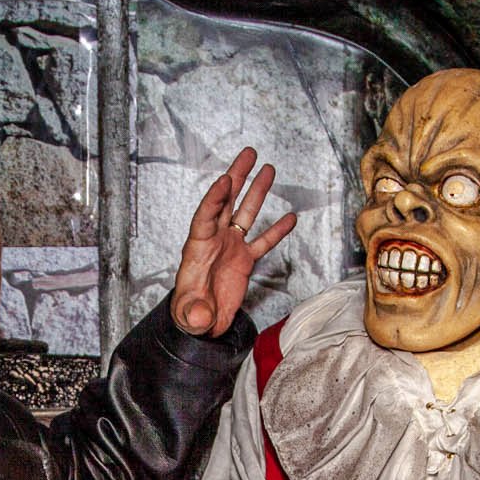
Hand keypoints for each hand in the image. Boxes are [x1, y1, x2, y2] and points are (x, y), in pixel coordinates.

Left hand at [170, 147, 296, 335]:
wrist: (201, 325)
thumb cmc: (190, 316)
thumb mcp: (190, 316)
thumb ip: (194, 313)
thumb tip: (200, 315)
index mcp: (197, 248)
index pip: (205, 217)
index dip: (214, 198)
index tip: (225, 180)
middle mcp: (214, 241)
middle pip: (225, 202)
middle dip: (236, 177)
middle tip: (247, 154)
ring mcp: (230, 248)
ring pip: (245, 213)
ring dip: (256, 191)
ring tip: (268, 169)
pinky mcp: (244, 260)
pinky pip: (263, 241)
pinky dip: (276, 230)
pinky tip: (290, 217)